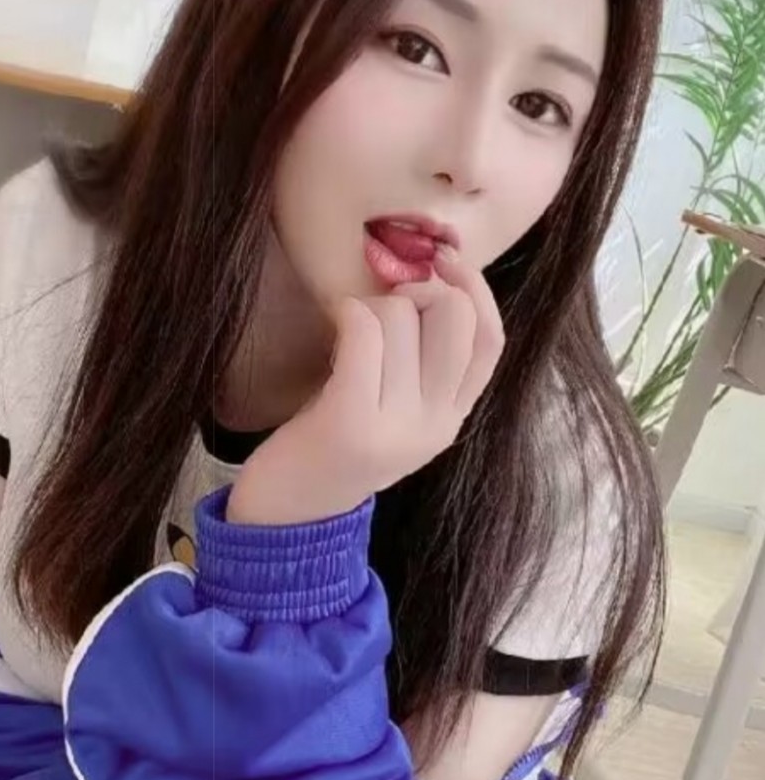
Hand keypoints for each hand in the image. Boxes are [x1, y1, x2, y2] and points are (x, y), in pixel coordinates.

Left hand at [227, 251, 503, 526]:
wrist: (289, 518)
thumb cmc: (334, 443)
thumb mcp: (398, 409)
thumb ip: (426, 363)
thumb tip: (434, 276)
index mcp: (452, 418)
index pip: (492, 340)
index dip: (475, 288)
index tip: (443, 262)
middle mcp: (435, 425)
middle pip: (455, 318)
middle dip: (419, 290)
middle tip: (385, 304)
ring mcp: (396, 427)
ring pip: (403, 318)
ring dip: (372, 306)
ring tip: (349, 332)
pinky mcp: (351, 421)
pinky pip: (364, 333)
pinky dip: (350, 313)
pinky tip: (337, 324)